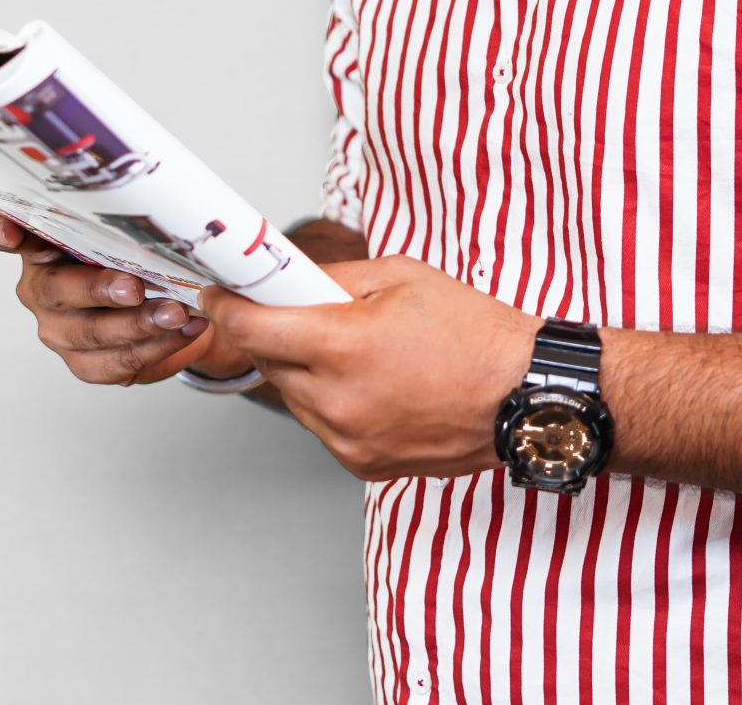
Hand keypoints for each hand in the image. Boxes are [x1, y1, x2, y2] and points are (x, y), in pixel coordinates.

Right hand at [0, 211, 252, 385]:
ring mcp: (59, 328)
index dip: (3, 231)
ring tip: (177, 313)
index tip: (12, 234)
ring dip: (139, 324)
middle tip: (135, 286)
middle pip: (56, 290)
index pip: (7, 232)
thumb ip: (125, 219)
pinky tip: (183, 331)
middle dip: (99, 288)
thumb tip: (159, 207)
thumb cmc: (140, 256)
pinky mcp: (84, 361)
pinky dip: (154, 347)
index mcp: (43, 244)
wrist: (171, 305)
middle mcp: (42, 287)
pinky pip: (114, 362)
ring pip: (91, 332)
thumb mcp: (132, 229)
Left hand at [201, 256, 538, 480]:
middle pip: (267, 362)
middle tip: (307, 313)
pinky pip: (322, 425)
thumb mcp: (401, 276)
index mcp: (342, 345)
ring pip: (292, 396)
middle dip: (275, 334)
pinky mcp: (360, 464)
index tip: (218, 294)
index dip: (225, 307)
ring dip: (304, 370)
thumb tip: (285, 276)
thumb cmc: (474, 333)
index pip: (249, 328)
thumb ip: (332, 277)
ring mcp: (347, 439)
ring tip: (355, 351)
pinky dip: (331, 402)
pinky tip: (373, 384)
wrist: (524, 395)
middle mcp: (336, 401)